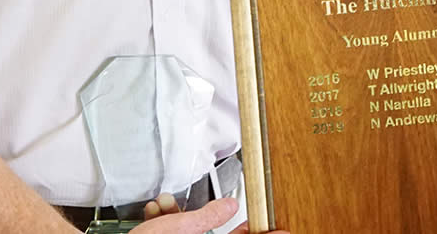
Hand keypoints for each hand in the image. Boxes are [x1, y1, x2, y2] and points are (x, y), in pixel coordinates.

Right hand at [139, 193, 291, 232]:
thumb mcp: (179, 229)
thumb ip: (207, 218)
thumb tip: (229, 207)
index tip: (282, 232)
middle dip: (199, 217)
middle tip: (181, 208)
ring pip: (189, 232)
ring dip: (175, 215)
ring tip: (160, 207)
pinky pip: (173, 233)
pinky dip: (163, 221)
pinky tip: (153, 214)